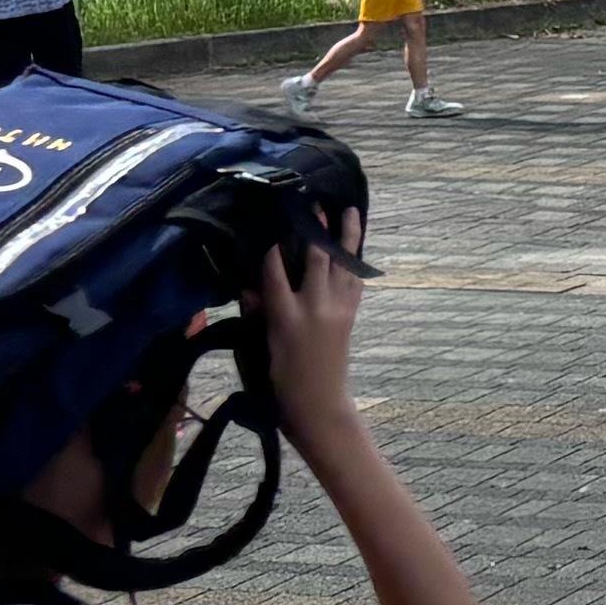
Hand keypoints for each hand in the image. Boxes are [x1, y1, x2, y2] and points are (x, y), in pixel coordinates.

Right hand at [253, 228, 367, 431]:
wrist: (318, 403)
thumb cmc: (282, 377)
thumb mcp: (263, 343)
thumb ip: (257, 310)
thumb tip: (249, 282)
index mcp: (285, 316)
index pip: (275, 271)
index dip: (272, 244)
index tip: (271, 217)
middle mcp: (314, 306)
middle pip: (317, 258)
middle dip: (315, 228)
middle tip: (313, 201)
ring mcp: (337, 308)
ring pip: (344, 263)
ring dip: (346, 234)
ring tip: (349, 209)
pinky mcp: (351, 313)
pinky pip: (355, 279)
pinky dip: (355, 259)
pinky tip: (355, 243)